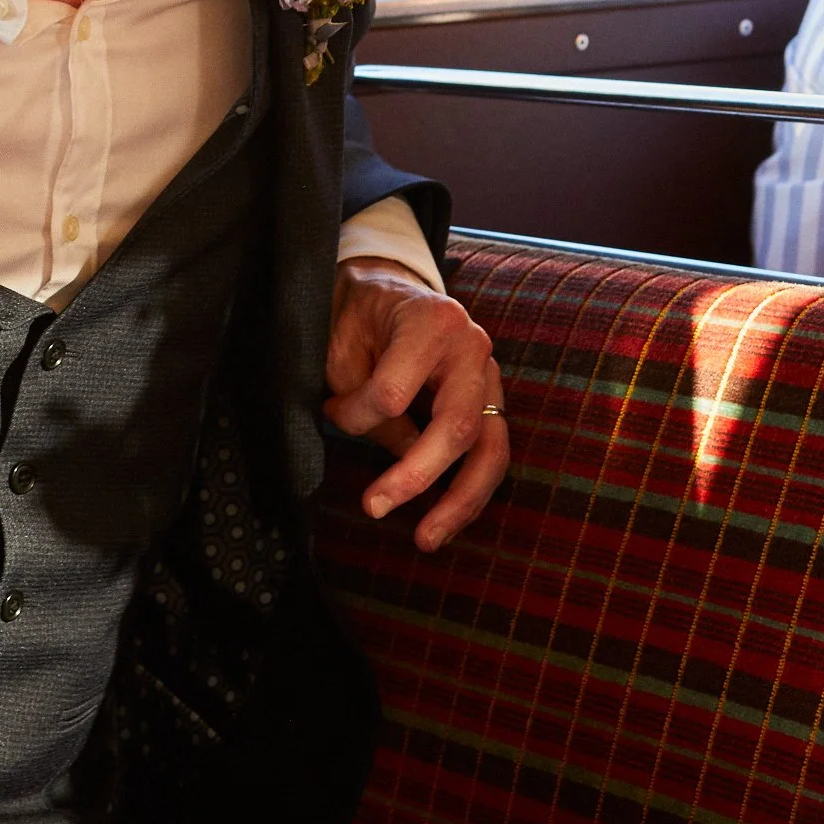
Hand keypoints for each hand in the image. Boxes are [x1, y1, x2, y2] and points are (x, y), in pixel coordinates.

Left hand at [325, 255, 507, 549]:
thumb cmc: (360, 312)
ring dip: (459, 502)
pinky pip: (491, 452)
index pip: (395, 392)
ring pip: (490, 450)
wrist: (387, 284)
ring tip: (426, 539)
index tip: (331, 413)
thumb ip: (364, 397)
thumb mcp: (344, 342)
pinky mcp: (492, 399)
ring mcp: (490, 374)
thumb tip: (397, 454)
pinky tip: (446, 520)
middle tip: (373, 508)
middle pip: (456, 427)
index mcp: (432, 322)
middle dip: (416, 476)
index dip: (357, 416)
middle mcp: (473, 347)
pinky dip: (470, 490)